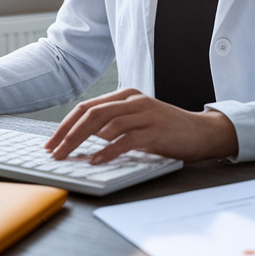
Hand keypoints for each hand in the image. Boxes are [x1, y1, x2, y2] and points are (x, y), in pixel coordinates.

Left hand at [43, 88, 238, 163]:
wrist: (203, 133)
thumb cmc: (167, 131)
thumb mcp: (137, 122)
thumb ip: (113, 125)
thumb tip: (81, 139)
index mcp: (126, 96)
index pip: (87, 107)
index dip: (65, 125)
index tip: (51, 142)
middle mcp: (134, 100)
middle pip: (91, 114)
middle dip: (67, 134)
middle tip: (53, 152)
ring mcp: (146, 114)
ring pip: (105, 124)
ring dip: (82, 142)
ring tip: (68, 157)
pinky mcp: (156, 130)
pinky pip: (126, 139)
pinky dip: (108, 150)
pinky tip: (96, 160)